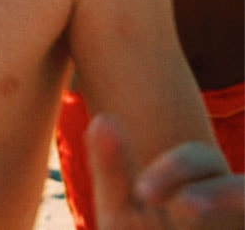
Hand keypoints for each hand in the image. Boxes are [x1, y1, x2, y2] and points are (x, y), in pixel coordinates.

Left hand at [88, 113, 243, 228]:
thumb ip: (113, 167)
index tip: (143, 191)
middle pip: (242, 185)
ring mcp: (238, 223)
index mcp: (203, 185)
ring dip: (233, 200)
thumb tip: (104, 118)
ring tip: (189, 210)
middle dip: (218, 194)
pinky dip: (232, 223)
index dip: (176, 169)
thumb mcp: (122, 215)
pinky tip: (211, 227)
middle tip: (183, 209)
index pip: (201, 160)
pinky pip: (241, 225)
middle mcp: (231, 207)